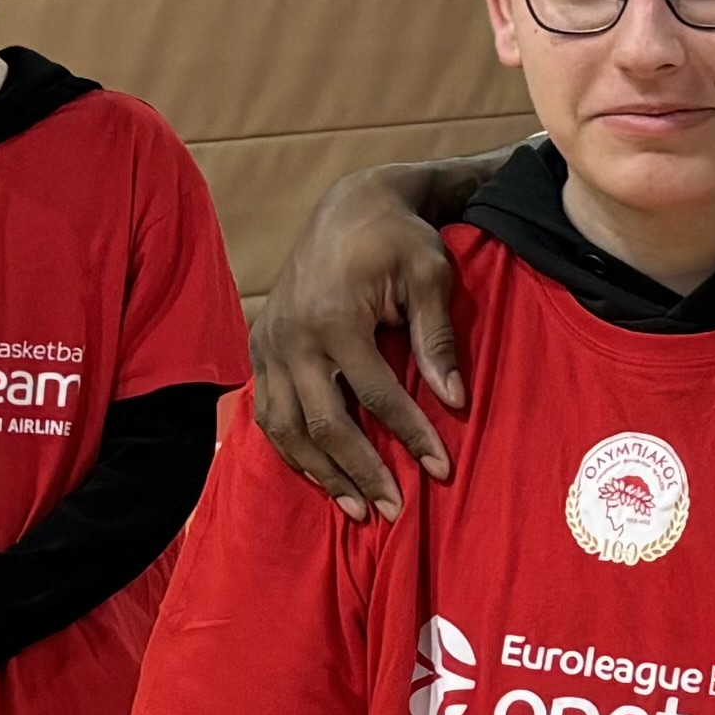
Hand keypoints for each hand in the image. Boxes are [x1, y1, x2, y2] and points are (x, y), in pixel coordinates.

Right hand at [251, 172, 474, 520]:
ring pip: (286, 429)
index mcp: (333, 318)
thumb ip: (436, 339)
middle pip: (324, 424)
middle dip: (362, 472)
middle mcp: (292, 338)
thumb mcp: (429, 275)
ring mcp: (269, 345)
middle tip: (395, 509)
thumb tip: (453, 400)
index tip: (441, 470)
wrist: (349, 205)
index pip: (376, 395)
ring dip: (322, 473)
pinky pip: (268, 414)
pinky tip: (322, 475)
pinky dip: (293, 451)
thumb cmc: (398, 239)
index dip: (411, 436)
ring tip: (358, 509)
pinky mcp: (260, 349)